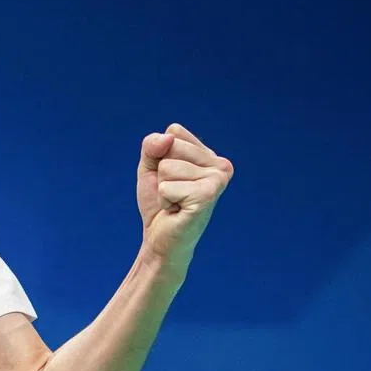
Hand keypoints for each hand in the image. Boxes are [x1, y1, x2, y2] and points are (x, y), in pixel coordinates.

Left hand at [136, 123, 233, 272]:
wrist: (161, 239)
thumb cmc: (159, 203)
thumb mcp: (150, 166)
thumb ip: (152, 145)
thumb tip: (168, 139)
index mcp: (210, 154)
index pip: (174, 131)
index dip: (160, 155)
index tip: (170, 177)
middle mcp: (220, 165)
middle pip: (171, 145)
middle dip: (161, 171)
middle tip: (172, 192)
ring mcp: (217, 180)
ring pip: (167, 166)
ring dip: (163, 188)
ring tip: (176, 203)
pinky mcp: (208, 196)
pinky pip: (166, 186)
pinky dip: (164, 200)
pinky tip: (178, 211)